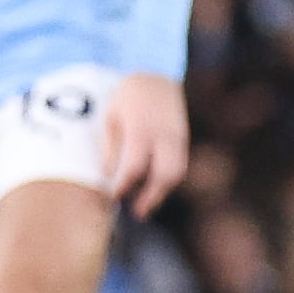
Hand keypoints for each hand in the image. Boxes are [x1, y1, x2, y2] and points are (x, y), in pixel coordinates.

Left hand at [101, 73, 190, 215]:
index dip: (126, 184)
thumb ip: (111, 148)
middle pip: (165, 173)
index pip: (137, 165)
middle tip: (137, 213)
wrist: (156, 79)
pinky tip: (154, 190)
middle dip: (152, 196)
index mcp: (142, 128)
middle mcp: (165, 134)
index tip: (114, 196)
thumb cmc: (126, 100)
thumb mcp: (110, 118)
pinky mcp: (184, 140)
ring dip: (163, 193)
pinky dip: (167, 181)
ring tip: (145, 207)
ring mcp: (179, 137)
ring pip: (178, 172)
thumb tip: (109, 177)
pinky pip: (180, 165)